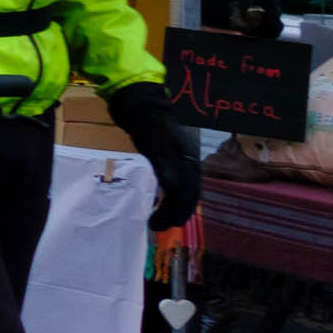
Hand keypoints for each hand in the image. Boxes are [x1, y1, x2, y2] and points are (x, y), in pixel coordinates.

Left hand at [107, 82, 201, 230]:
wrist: (143, 105)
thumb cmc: (149, 123)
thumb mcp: (155, 142)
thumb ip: (164, 163)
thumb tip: (173, 187)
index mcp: (189, 161)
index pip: (189, 192)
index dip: (180, 210)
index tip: (167, 224)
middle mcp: (189, 163)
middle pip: (187, 195)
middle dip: (175, 213)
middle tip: (156, 226)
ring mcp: (181, 162)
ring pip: (181, 191)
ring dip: (171, 207)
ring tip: (155, 220)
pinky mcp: (170, 161)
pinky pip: (174, 184)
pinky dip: (167, 197)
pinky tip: (155, 203)